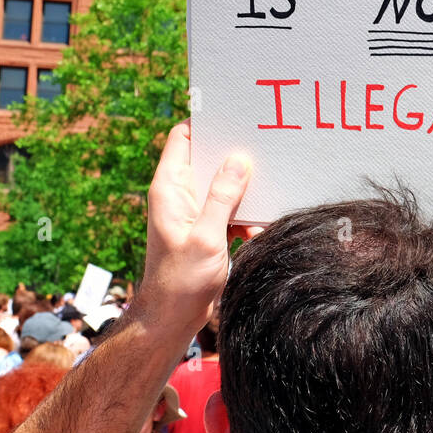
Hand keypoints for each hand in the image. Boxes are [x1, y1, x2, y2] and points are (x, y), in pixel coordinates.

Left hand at [138, 121, 253, 334]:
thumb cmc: (181, 280)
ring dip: (243, 192)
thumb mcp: (206, 236)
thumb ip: (223, 196)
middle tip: (262, 149)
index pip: (182, 137)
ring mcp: (191, 211)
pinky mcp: (204, 228)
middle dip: (234, 156)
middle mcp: (178, 194)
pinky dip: (243, 217)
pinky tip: (254, 231)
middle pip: (207, 158)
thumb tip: (239, 159)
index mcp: (169, 188)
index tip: (234, 115)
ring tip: (264, 196)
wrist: (173, 318)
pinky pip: (228, 209)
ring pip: (222, 185)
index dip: (205, 122)